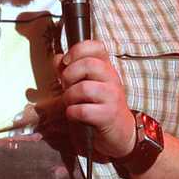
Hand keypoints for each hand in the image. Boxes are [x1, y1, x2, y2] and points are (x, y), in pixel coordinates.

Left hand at [53, 39, 136, 159]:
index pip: (96, 47)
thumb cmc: (100, 106)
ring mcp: (112, 96)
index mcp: (106, 68)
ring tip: (70, 103)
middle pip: (88, 64)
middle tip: (66, 86)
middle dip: (69, 75)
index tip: (67, 62)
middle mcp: (111, 78)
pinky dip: (72, 113)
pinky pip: (83, 110)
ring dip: (69, 97)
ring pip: (83, 88)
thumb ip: (71, 70)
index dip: (78, 50)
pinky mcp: (108, 115)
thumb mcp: (87, 84)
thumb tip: (58, 58)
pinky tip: (75, 115)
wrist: (120, 131)